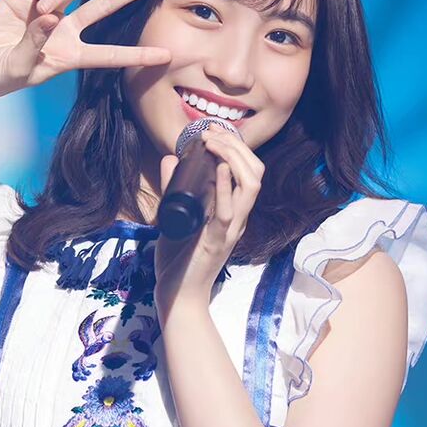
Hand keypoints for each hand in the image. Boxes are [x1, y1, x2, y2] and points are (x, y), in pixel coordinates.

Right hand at [0, 0, 172, 101]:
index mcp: (71, 56)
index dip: (139, 55)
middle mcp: (66, 32)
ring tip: (41, 10)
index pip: (111, 56)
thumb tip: (51, 17)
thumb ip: (36, 44)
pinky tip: (35, 1)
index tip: (167, 55)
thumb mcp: (19, 69)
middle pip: (107, 8)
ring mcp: (49, 11)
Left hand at [152, 125, 264, 317]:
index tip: (213, 130)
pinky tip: (217, 169)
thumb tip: (172, 158)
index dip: (236, 146)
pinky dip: (224, 187)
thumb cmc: (178, 261)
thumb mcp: (175, 215)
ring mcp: (230, 230)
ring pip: (250, 187)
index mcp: (232, 211)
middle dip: (237, 146)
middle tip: (212, 132)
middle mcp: (238, 218)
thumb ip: (173, 188)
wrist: (177, 296)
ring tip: (213, 144)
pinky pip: (228, 212)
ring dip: (234, 159)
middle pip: (254, 173)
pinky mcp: (217, 242)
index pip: (248, 171)